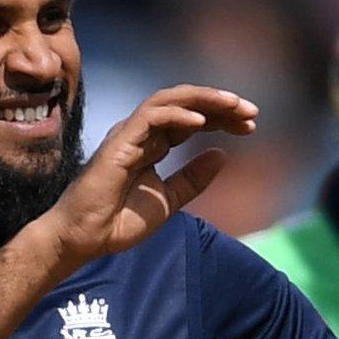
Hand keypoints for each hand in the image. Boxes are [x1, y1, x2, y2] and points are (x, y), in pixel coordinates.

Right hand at [43, 84, 256, 267]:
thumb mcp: (170, 199)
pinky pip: (150, 117)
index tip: (251, 125)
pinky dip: (177, 115)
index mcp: (154, 143)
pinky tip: (202, 122)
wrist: (87, 238)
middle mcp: (142, 132)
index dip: (223, 118)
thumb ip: (194, 178)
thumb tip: (222, 156)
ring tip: (234, 106)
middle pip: (186, 104)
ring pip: (169, 101)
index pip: (193, 119)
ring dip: (204, 100)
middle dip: (220, 104)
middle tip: (252, 111)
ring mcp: (130, 134)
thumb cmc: (120, 220)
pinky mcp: (119, 141)